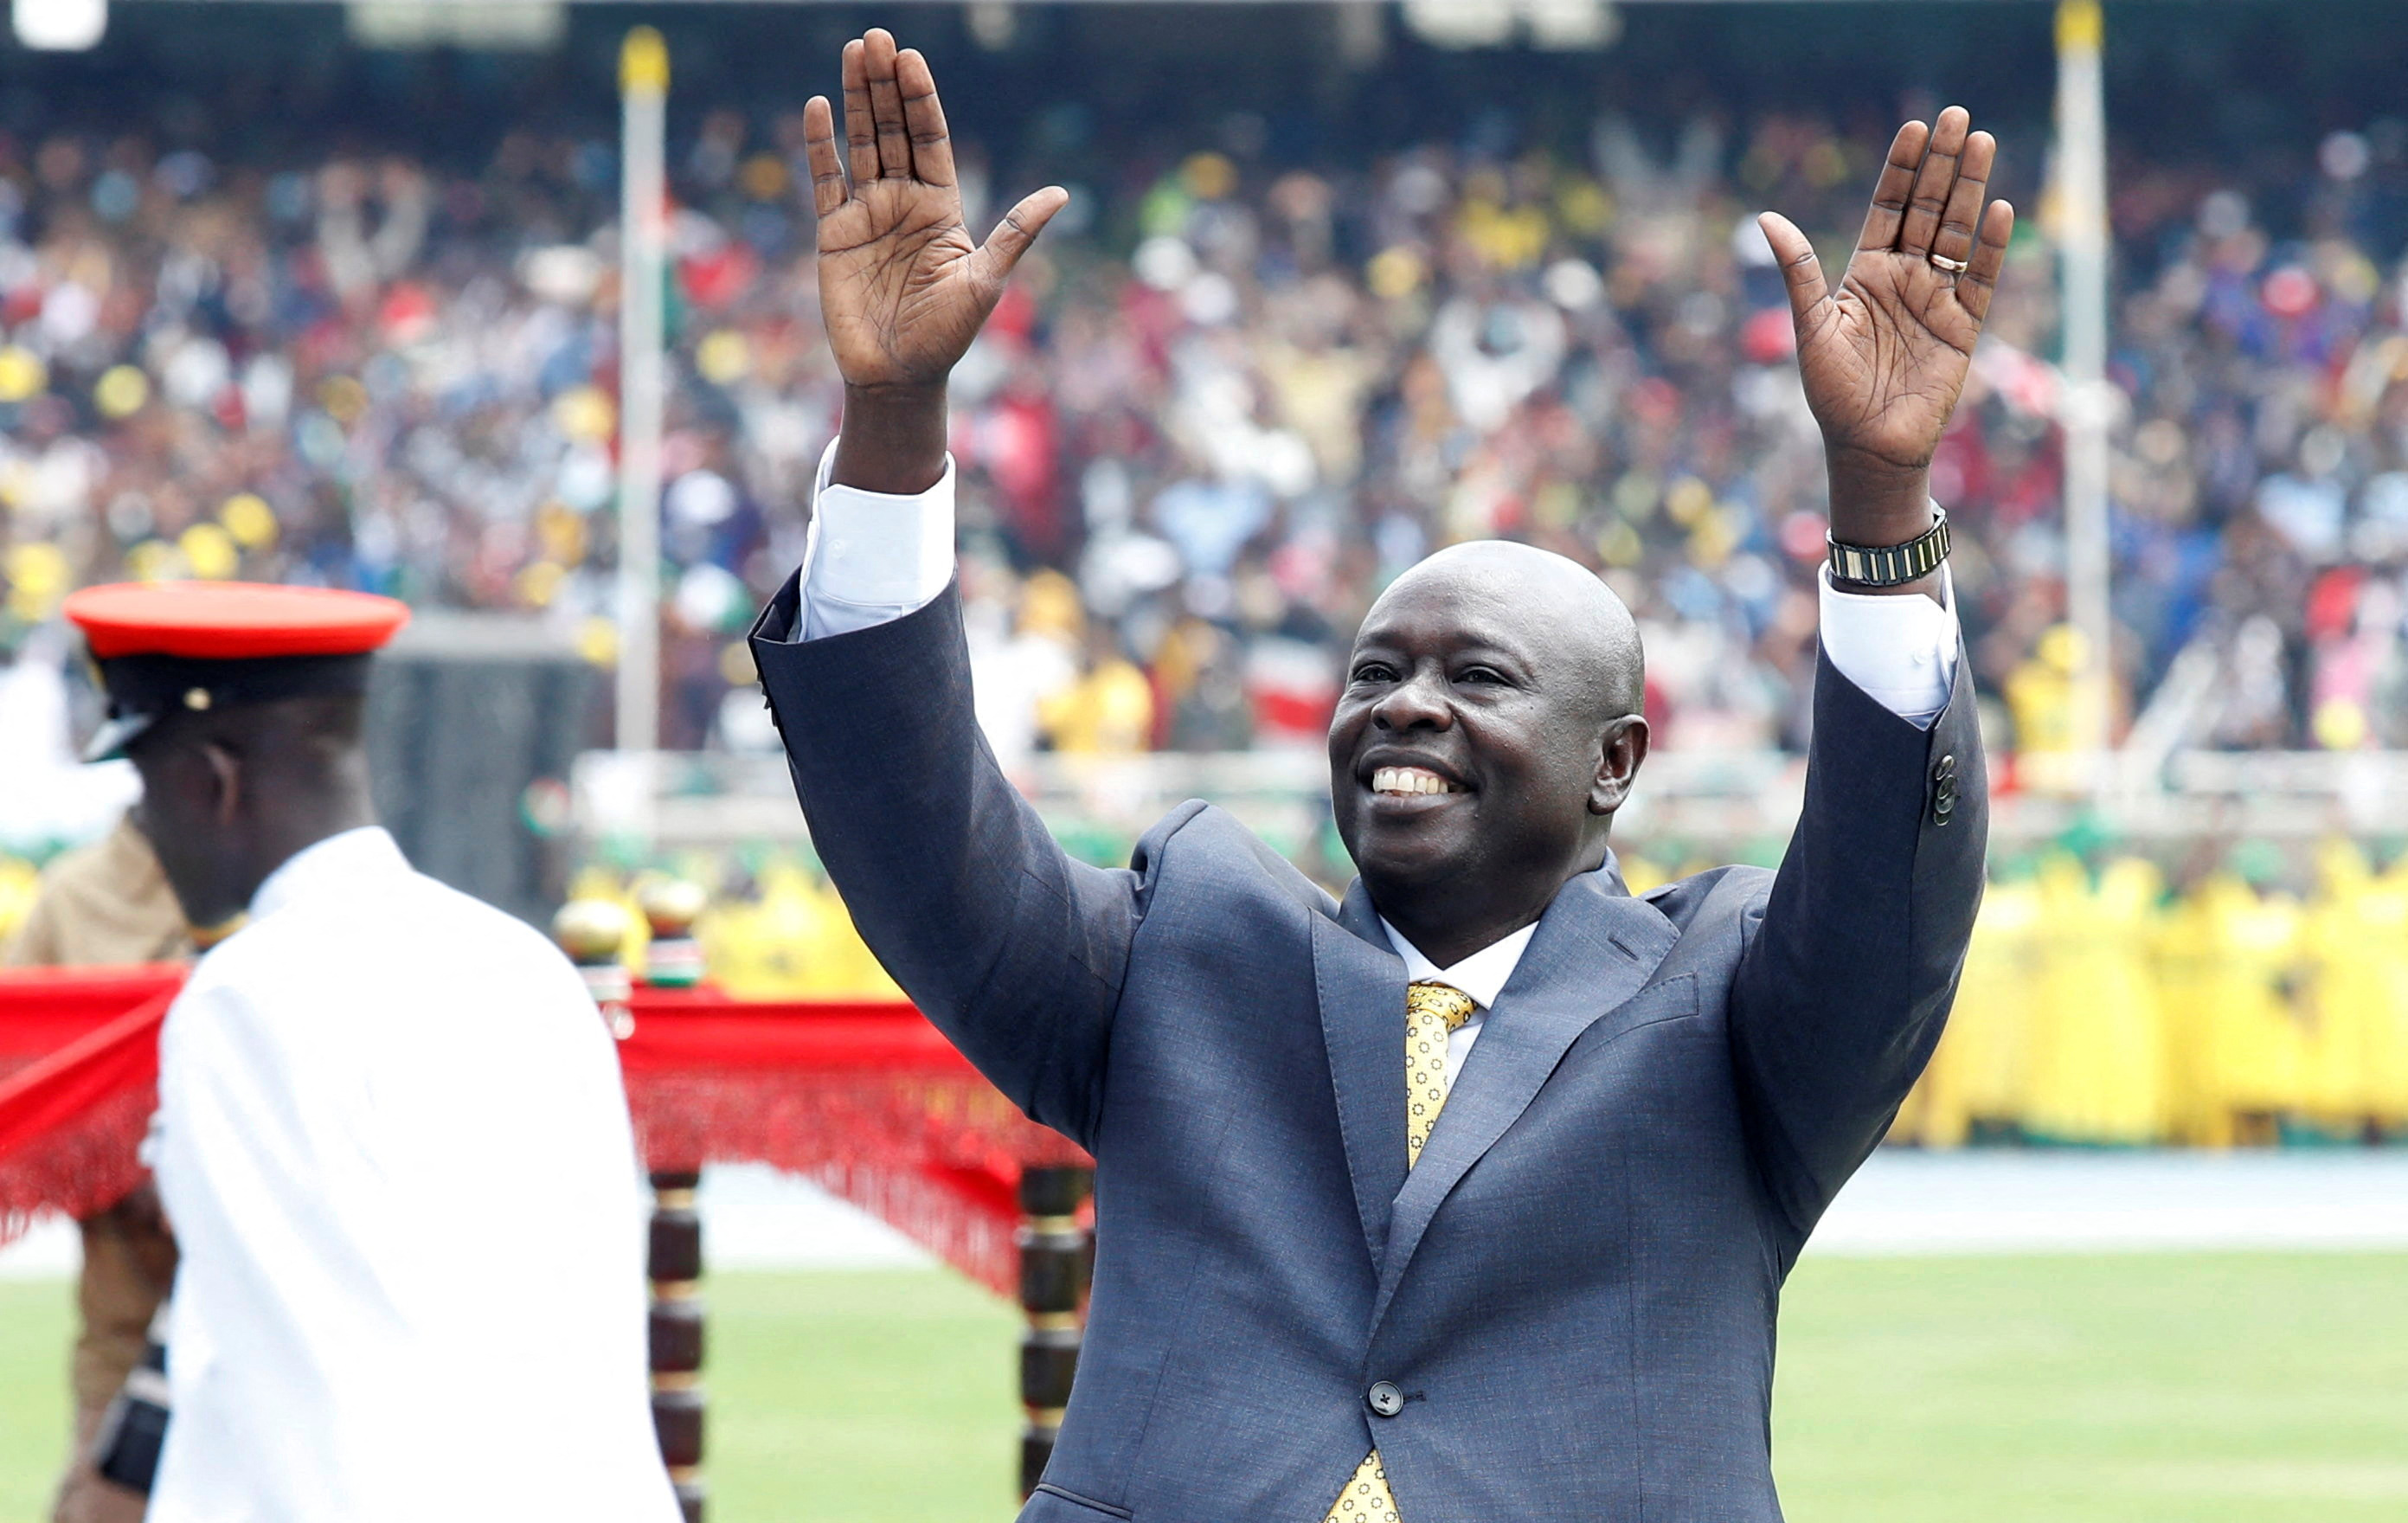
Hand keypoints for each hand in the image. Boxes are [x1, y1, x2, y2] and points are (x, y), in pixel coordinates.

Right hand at [806, 31, 1065, 490]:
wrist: (899, 376)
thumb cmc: (947, 335)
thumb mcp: (986, 281)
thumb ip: (1015, 234)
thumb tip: (1062, 194)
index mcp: (942, 206)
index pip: (930, 139)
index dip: (920, 99)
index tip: (911, 59)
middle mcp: (904, 201)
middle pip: (893, 130)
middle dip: (885, 85)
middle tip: (876, 38)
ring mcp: (868, 213)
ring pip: (861, 143)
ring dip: (856, 98)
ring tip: (852, 52)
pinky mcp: (834, 232)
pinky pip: (826, 179)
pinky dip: (820, 145)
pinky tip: (819, 107)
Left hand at [1759, 108, 2012, 548]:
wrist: (1867, 447)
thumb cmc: (1832, 392)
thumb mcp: (1810, 326)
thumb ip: (1798, 271)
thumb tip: (1765, 217)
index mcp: (1865, 273)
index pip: (1889, 208)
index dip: (1902, 169)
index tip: (1914, 128)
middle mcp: (1904, 278)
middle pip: (1930, 210)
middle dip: (1943, 164)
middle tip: (1959, 116)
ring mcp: (1937, 299)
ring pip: (1959, 234)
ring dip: (1971, 190)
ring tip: (1983, 142)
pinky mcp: (1964, 327)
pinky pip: (1983, 280)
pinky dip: (1993, 247)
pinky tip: (2000, 210)